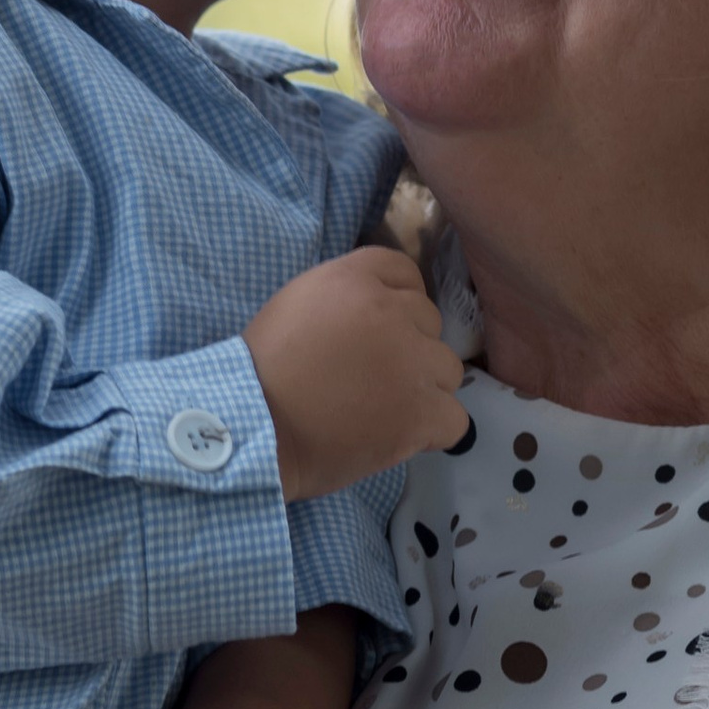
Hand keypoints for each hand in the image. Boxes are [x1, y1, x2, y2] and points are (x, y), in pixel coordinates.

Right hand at [242, 244, 470, 499]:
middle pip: (430, 321)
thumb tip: (378, 315)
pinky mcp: (420, 413)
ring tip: (386, 410)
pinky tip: (403, 436)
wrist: (253, 430)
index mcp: (353, 280)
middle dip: (409, 346)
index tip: (382, 329)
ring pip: (447, 369)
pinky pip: (455, 419)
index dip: (399, 301)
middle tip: (373, 377)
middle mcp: (391, 312)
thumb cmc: (260, 374)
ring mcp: (411, 363)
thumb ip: (344, 299)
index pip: (404, 272)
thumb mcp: (296, 305)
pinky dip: (434, 430)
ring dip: (424, 388)